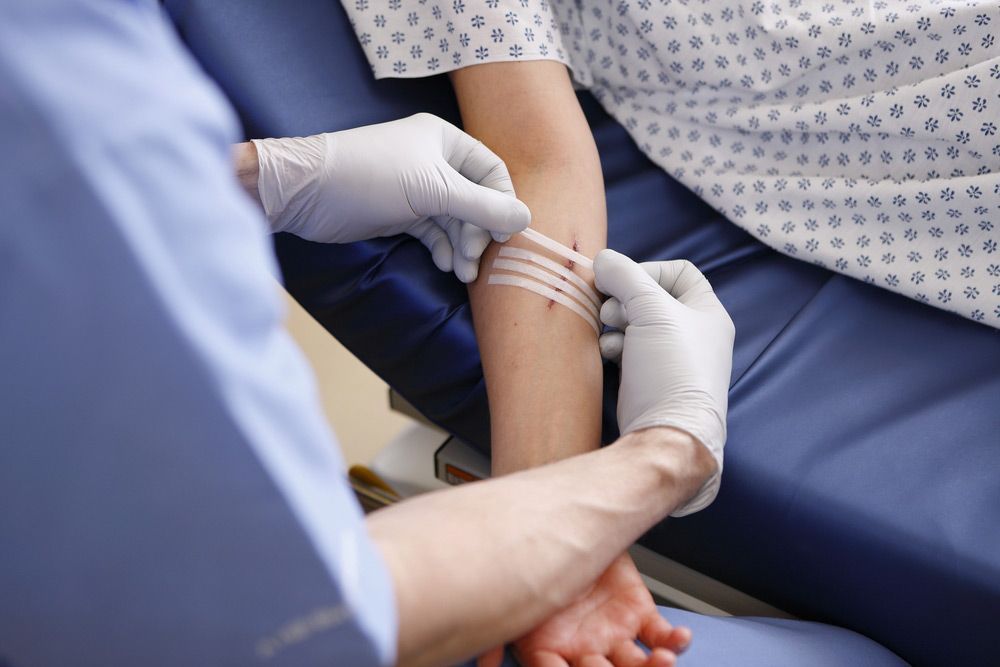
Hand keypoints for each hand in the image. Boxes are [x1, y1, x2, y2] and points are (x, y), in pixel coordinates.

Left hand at [252, 113, 530, 281]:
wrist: (307, 193)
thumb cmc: (371, 177)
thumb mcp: (433, 190)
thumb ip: (482, 207)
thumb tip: (526, 218)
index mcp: (444, 140)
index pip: (492, 172)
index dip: (502, 204)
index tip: (502, 236)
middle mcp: (434, 161)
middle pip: (475, 200)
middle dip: (478, 232)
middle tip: (475, 261)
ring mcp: (416, 188)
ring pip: (454, 220)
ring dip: (462, 246)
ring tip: (462, 272)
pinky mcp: (400, 213)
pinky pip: (433, 232)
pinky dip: (442, 248)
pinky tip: (445, 266)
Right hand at [479, 554, 688, 666]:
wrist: (567, 519)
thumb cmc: (535, 556)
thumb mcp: (512, 593)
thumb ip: (496, 629)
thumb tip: (483, 663)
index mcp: (548, 650)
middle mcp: (583, 649)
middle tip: (604, 665)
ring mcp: (614, 635)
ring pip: (637, 664)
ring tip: (660, 661)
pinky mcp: (639, 614)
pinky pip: (660, 635)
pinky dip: (674, 641)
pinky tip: (678, 639)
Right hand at [593, 250, 734, 514]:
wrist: (668, 433)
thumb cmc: (671, 368)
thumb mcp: (651, 311)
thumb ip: (625, 276)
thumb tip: (603, 258)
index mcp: (708, 313)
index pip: (680, 272)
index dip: (648, 270)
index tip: (624, 282)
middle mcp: (694, 334)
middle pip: (652, 297)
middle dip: (625, 298)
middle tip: (610, 308)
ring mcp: (671, 359)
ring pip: (636, 324)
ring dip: (616, 321)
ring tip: (607, 330)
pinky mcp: (651, 380)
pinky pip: (628, 350)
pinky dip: (615, 346)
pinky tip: (608, 353)